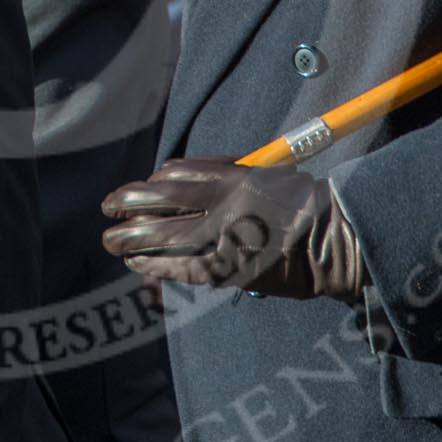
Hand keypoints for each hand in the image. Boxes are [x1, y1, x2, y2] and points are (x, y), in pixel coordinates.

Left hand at [100, 158, 365, 301]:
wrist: (334, 241)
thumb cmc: (305, 205)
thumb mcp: (266, 174)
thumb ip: (228, 176)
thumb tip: (188, 182)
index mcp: (232, 175)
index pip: (175, 173)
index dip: (151, 182)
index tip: (140, 189)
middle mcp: (223, 202)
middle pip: (159, 199)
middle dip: (127, 203)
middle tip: (107, 208)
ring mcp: (223, 236)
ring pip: (162, 234)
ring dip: (131, 238)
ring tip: (111, 241)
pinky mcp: (228, 269)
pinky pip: (180, 268)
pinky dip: (156, 267)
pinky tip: (138, 267)